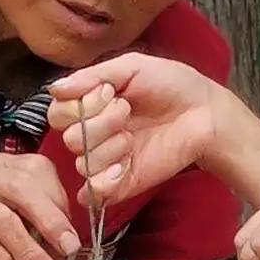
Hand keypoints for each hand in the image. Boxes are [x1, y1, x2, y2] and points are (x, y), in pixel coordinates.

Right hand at [0, 154, 79, 259]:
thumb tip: (64, 246)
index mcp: (0, 166)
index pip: (39, 172)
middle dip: (52, 222)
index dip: (59, 203)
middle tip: (70, 249)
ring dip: (31, 252)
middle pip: (25, 190)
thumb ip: (28, 221)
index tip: (70, 233)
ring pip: (5, 221)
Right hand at [51, 53, 228, 208]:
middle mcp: (93, 134)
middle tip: (127, 112)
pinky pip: (94, 192)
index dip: (78, 105)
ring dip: (109, 147)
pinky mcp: (122, 183)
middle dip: (99, 123)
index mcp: (90, 106)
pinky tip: (123, 167)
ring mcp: (107, 161)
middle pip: (67, 139)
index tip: (108, 93)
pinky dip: (102, 182)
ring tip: (134, 137)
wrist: (205, 113)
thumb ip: (92, 76)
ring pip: (82, 163)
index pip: (57, 113)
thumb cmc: (172, 85)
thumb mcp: (131, 67)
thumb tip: (55, 88)